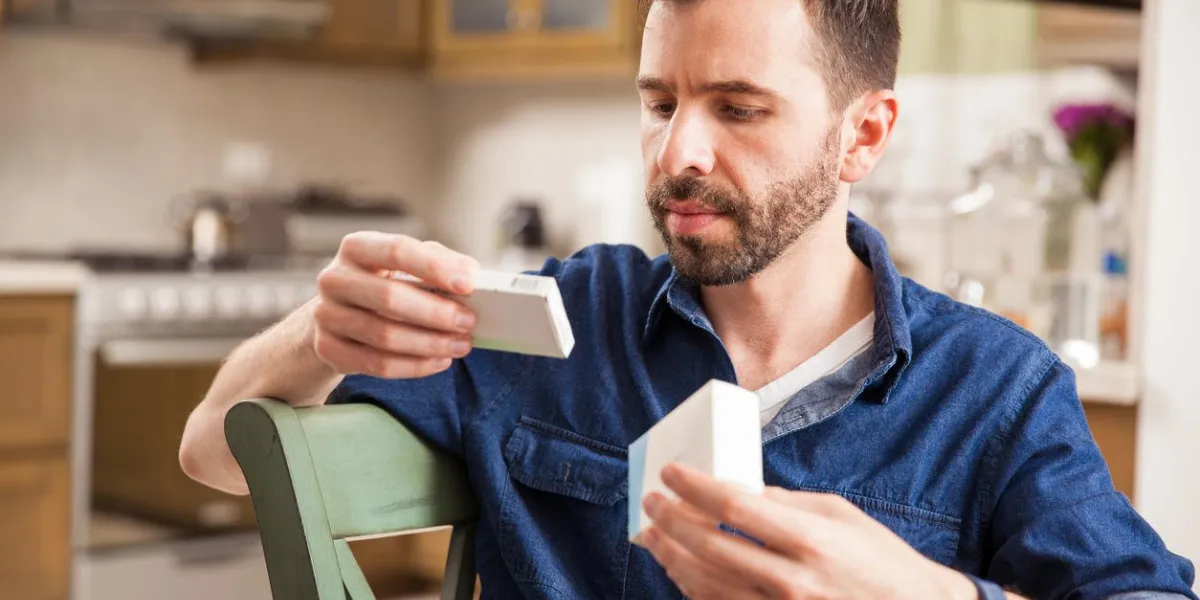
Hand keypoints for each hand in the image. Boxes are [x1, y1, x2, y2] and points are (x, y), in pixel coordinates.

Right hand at [311, 231, 480, 379]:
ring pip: (385, 336)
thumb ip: (438, 261)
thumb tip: (469, 274)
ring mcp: (326, 315)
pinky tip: (439, 361)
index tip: (468, 284)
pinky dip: (415, 366)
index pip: (397, 250)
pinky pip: (377, 364)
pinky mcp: (328, 349)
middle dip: (437, 313)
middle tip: (468, 322)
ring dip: (431, 343)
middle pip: (390, 297)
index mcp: (357, 247)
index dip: (435, 267)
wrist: (337, 315)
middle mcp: (335, 278)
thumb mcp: (405, 264)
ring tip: (461, 345)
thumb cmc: (382, 283)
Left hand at [639, 464, 976, 599]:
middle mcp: (791, 579)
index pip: (734, 507)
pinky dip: (694, 590)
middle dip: (671, 521)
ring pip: (706, 586)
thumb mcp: (839, 515)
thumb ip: (785, 502)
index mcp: (809, 539)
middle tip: (651, 502)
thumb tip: (736, 490)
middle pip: (709, 547)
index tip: (671, 473)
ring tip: (653, 536)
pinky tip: (682, 571)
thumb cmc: (878, 560)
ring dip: (672, 558)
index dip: (694, 488)